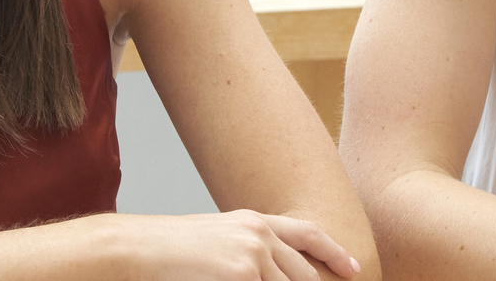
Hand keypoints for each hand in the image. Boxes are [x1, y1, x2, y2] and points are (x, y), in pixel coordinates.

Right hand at [128, 210, 361, 280]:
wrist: (140, 247)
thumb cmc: (170, 249)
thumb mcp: (217, 242)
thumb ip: (248, 253)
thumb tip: (268, 273)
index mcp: (255, 221)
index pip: (308, 233)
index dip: (334, 252)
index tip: (354, 268)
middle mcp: (260, 234)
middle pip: (305, 273)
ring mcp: (253, 255)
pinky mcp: (243, 275)